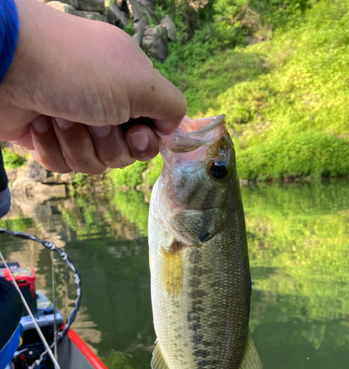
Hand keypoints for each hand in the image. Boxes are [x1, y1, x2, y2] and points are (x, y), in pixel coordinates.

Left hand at [0, 0, 185, 173]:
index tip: (134, 134)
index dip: (144, 143)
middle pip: (122, 154)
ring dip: (78, 144)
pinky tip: (41, 124)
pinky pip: (63, 165)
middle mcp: (105, 106)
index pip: (151, 132)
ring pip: (93, 163)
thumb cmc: (75, 68)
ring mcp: (75, 122)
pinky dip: (53, 148)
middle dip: (107, 144)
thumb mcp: (139, 82)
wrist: (6, 64)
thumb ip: (170, 106)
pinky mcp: (47, 138)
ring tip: (60, 115)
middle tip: (92, 118)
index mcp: (130, 88)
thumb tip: (172, 128)